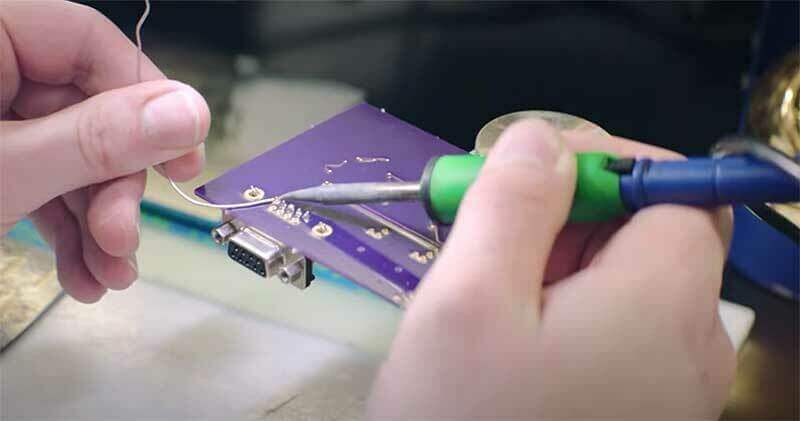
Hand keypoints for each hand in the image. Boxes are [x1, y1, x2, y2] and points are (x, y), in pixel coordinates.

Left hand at [0, 1, 209, 301]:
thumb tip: (188, 113)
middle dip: (114, 191)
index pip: (90, 43)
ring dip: (99, 225)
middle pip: (89, 114)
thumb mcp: (7, 169)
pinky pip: (43, 185)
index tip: (180, 156)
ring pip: (71, 160)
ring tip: (106, 274)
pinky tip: (83, 272)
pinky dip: (67, 233)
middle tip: (123, 239)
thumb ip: (97, 140)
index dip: (146, 98)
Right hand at [368, 120, 734, 418]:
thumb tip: (541, 139)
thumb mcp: (465, 304)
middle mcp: (691, 350)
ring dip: (559, 264)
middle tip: (486, 234)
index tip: (529, 173)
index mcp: (663, 307)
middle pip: (654, 238)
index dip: (609, 162)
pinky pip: (618, 337)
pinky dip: (567, 314)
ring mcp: (671, 393)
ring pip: (629, 287)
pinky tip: (507, 339)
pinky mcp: (642, 418)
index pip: (679, 190)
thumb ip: (510, 206)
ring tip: (485, 291)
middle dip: (571, 215)